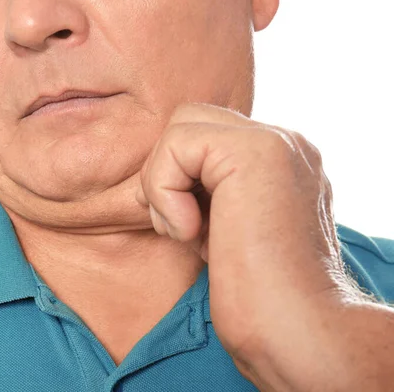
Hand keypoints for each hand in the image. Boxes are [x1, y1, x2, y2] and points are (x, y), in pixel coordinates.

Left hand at [135, 103, 358, 390]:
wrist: (293, 328)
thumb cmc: (255, 292)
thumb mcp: (220, 228)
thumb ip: (202, 192)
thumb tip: (154, 179)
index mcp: (280, 162)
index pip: (205, 140)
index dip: (178, 179)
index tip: (188, 229)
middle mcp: (284, 143)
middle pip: (190, 121)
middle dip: (166, 173)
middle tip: (181, 226)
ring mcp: (276, 142)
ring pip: (181, 126)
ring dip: (164, 184)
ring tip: (190, 232)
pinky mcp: (256, 152)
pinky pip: (176, 145)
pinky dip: (165, 191)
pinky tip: (192, 232)